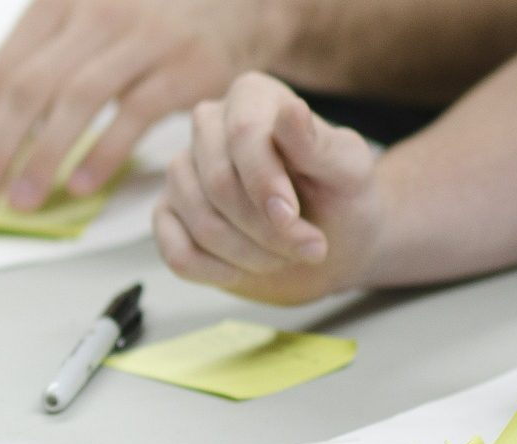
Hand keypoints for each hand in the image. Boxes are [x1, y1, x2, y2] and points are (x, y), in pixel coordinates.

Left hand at [0, 0, 300, 212]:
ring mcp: (142, 38)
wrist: (238, 4)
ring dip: (41, 160)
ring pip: (75, 103)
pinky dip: (103, 154)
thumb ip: (36, 65)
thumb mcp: (82, 22)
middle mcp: (94, 13)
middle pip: (26, 91)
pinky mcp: (185, 66)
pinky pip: (134, 115)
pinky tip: (81, 187)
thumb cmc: (143, 25)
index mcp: (54, 6)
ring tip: (20, 203)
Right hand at [154, 73, 382, 305]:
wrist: (333, 242)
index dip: (265, 180)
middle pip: (217, 181)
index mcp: (252, 98)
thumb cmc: (342, 197)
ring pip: (200, 221)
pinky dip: (217, 271)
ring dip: (250, 253)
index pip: (242, 133)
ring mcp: (181, 172)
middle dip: (266, 227)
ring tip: (285, 256)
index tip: (292, 216)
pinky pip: (177, 252)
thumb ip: (319, 144)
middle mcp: (208, 126)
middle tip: (310, 248)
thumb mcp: (349, 171)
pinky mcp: (167, 214)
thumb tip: (290, 111)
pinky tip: (247, 268)